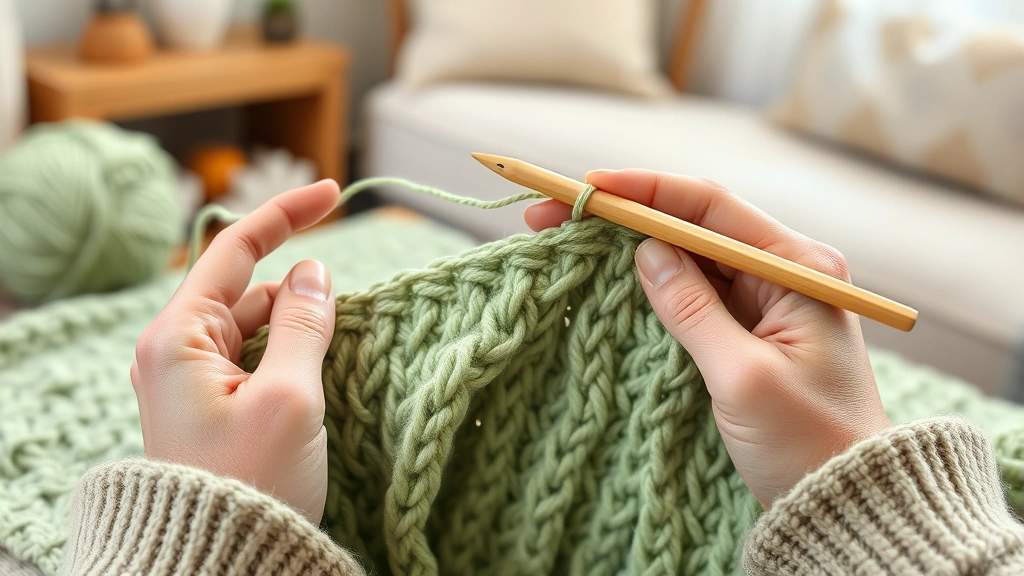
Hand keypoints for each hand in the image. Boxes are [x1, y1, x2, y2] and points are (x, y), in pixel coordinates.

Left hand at [131, 180, 340, 523]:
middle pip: (249, 291)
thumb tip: (315, 271)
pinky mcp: (210, 408)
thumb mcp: (289, 396)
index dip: (285, 215)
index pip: (232, 250)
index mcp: (177, 338)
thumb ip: (305, 323)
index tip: (331, 190)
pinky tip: (318, 379)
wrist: (219, 564)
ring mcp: (190, 382)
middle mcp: (175, 353)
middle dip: (301, 295)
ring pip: (256, 327)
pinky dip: (290, 358)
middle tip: (345, 326)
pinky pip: (255, 360)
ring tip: (331, 367)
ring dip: (299, 331)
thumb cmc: (249, 483)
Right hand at [525, 170, 889, 507]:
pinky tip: (610, 274)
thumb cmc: (807, 444)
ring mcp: (769, 298)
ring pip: (689, 254)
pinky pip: (694, 289)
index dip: (645, 191)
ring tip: (571, 235)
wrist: (844, 501)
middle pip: (694, 223)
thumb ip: (692, 309)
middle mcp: (788, 271)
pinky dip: (651, 280)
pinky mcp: (751, 327)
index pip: (712, 208)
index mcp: (802, 269)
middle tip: (555, 213)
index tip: (587, 189)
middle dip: (627, 213)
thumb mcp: (743, 377)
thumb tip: (646, 251)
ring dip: (632, 242)